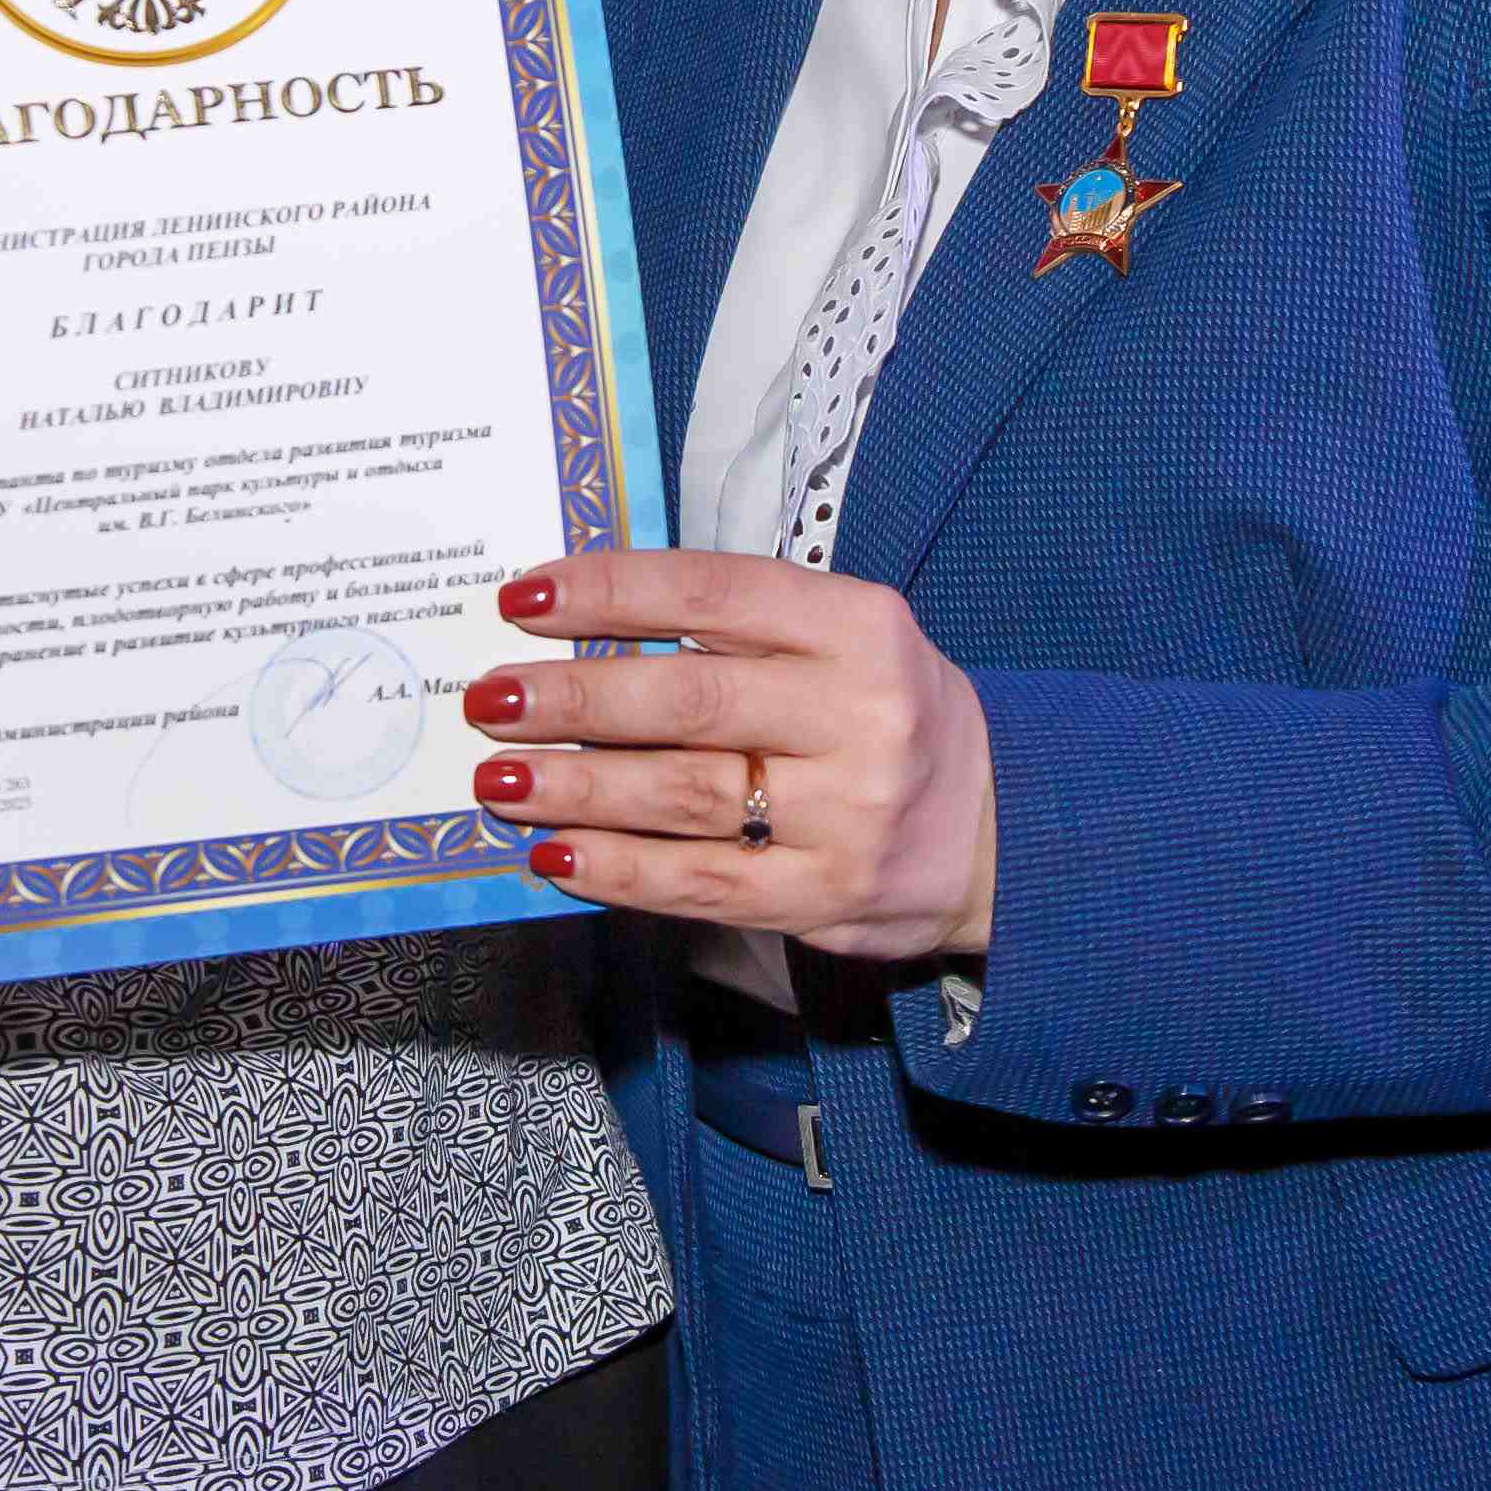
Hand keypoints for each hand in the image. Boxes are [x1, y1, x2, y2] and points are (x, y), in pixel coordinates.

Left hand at [469, 550, 994, 962]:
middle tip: (490, 698)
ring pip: (684, 796)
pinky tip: (555, 855)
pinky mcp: (825, 898)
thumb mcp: (845, 639)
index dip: (612, 592)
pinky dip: (618, 870)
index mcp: (859, 627)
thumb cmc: (887, 714)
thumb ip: (739, 627)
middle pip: (689, 700)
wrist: (1000, 828)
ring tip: (500, 778)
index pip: (716, 592)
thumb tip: (583, 624)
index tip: (524, 597)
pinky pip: (701, 884)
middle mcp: (858, 715)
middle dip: (574, 700)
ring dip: (576, 788)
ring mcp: (845, 814)